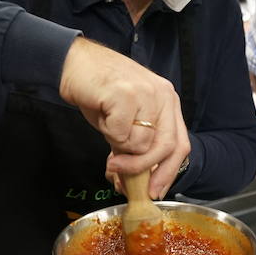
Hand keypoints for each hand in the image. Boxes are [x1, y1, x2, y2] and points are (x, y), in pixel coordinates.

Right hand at [59, 38, 189, 197]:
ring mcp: (146, 93)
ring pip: (141, 143)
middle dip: (143, 168)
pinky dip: (107, 132)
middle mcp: (163, 95)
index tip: (154, 191)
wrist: (75, 63)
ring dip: (118, 144)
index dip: (168, 172)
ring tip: (107, 124)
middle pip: (166, 147)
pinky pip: (120, 133)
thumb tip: (131, 183)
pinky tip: (102, 114)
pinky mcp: (126, 94)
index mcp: (168, 101)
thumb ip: (134, 147)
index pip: (180, 144)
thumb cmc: (99, 91)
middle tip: (120, 175)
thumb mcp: (125, 120)